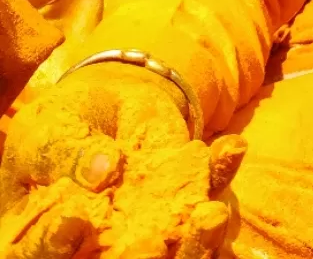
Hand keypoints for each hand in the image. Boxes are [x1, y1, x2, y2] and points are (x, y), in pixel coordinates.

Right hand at [0, 65, 243, 258]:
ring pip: (173, 253)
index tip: (73, 220)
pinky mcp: (180, 204)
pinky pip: (204, 197)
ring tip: (212, 214)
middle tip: (163, 241)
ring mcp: (145, 235)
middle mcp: (99, 251)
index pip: (44, 255)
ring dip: (196, 241)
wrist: (102, 105)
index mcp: (47, 242)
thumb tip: (102, 170)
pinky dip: (220, 176)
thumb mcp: (50, 132)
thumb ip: (66, 153)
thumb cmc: (60, 126)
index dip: (55, 245)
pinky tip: (231, 148)